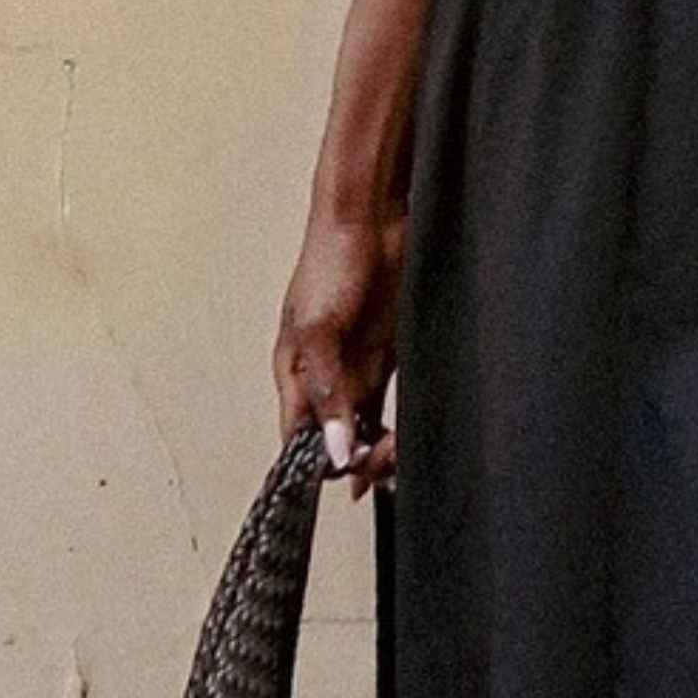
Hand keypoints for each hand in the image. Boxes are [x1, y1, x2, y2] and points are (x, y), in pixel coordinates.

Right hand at [274, 197, 402, 494]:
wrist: (372, 222)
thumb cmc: (329, 263)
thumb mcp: (318, 331)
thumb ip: (326, 391)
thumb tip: (331, 447)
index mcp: (293, 377)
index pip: (298, 439)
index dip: (318, 464)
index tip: (347, 475)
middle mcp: (324, 380)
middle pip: (333, 442)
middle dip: (355, 460)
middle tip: (379, 460)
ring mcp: (356, 370)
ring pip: (362, 430)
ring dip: (377, 450)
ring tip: (394, 455)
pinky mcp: (386, 361)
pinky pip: (386, 408)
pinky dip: (395, 430)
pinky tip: (404, 443)